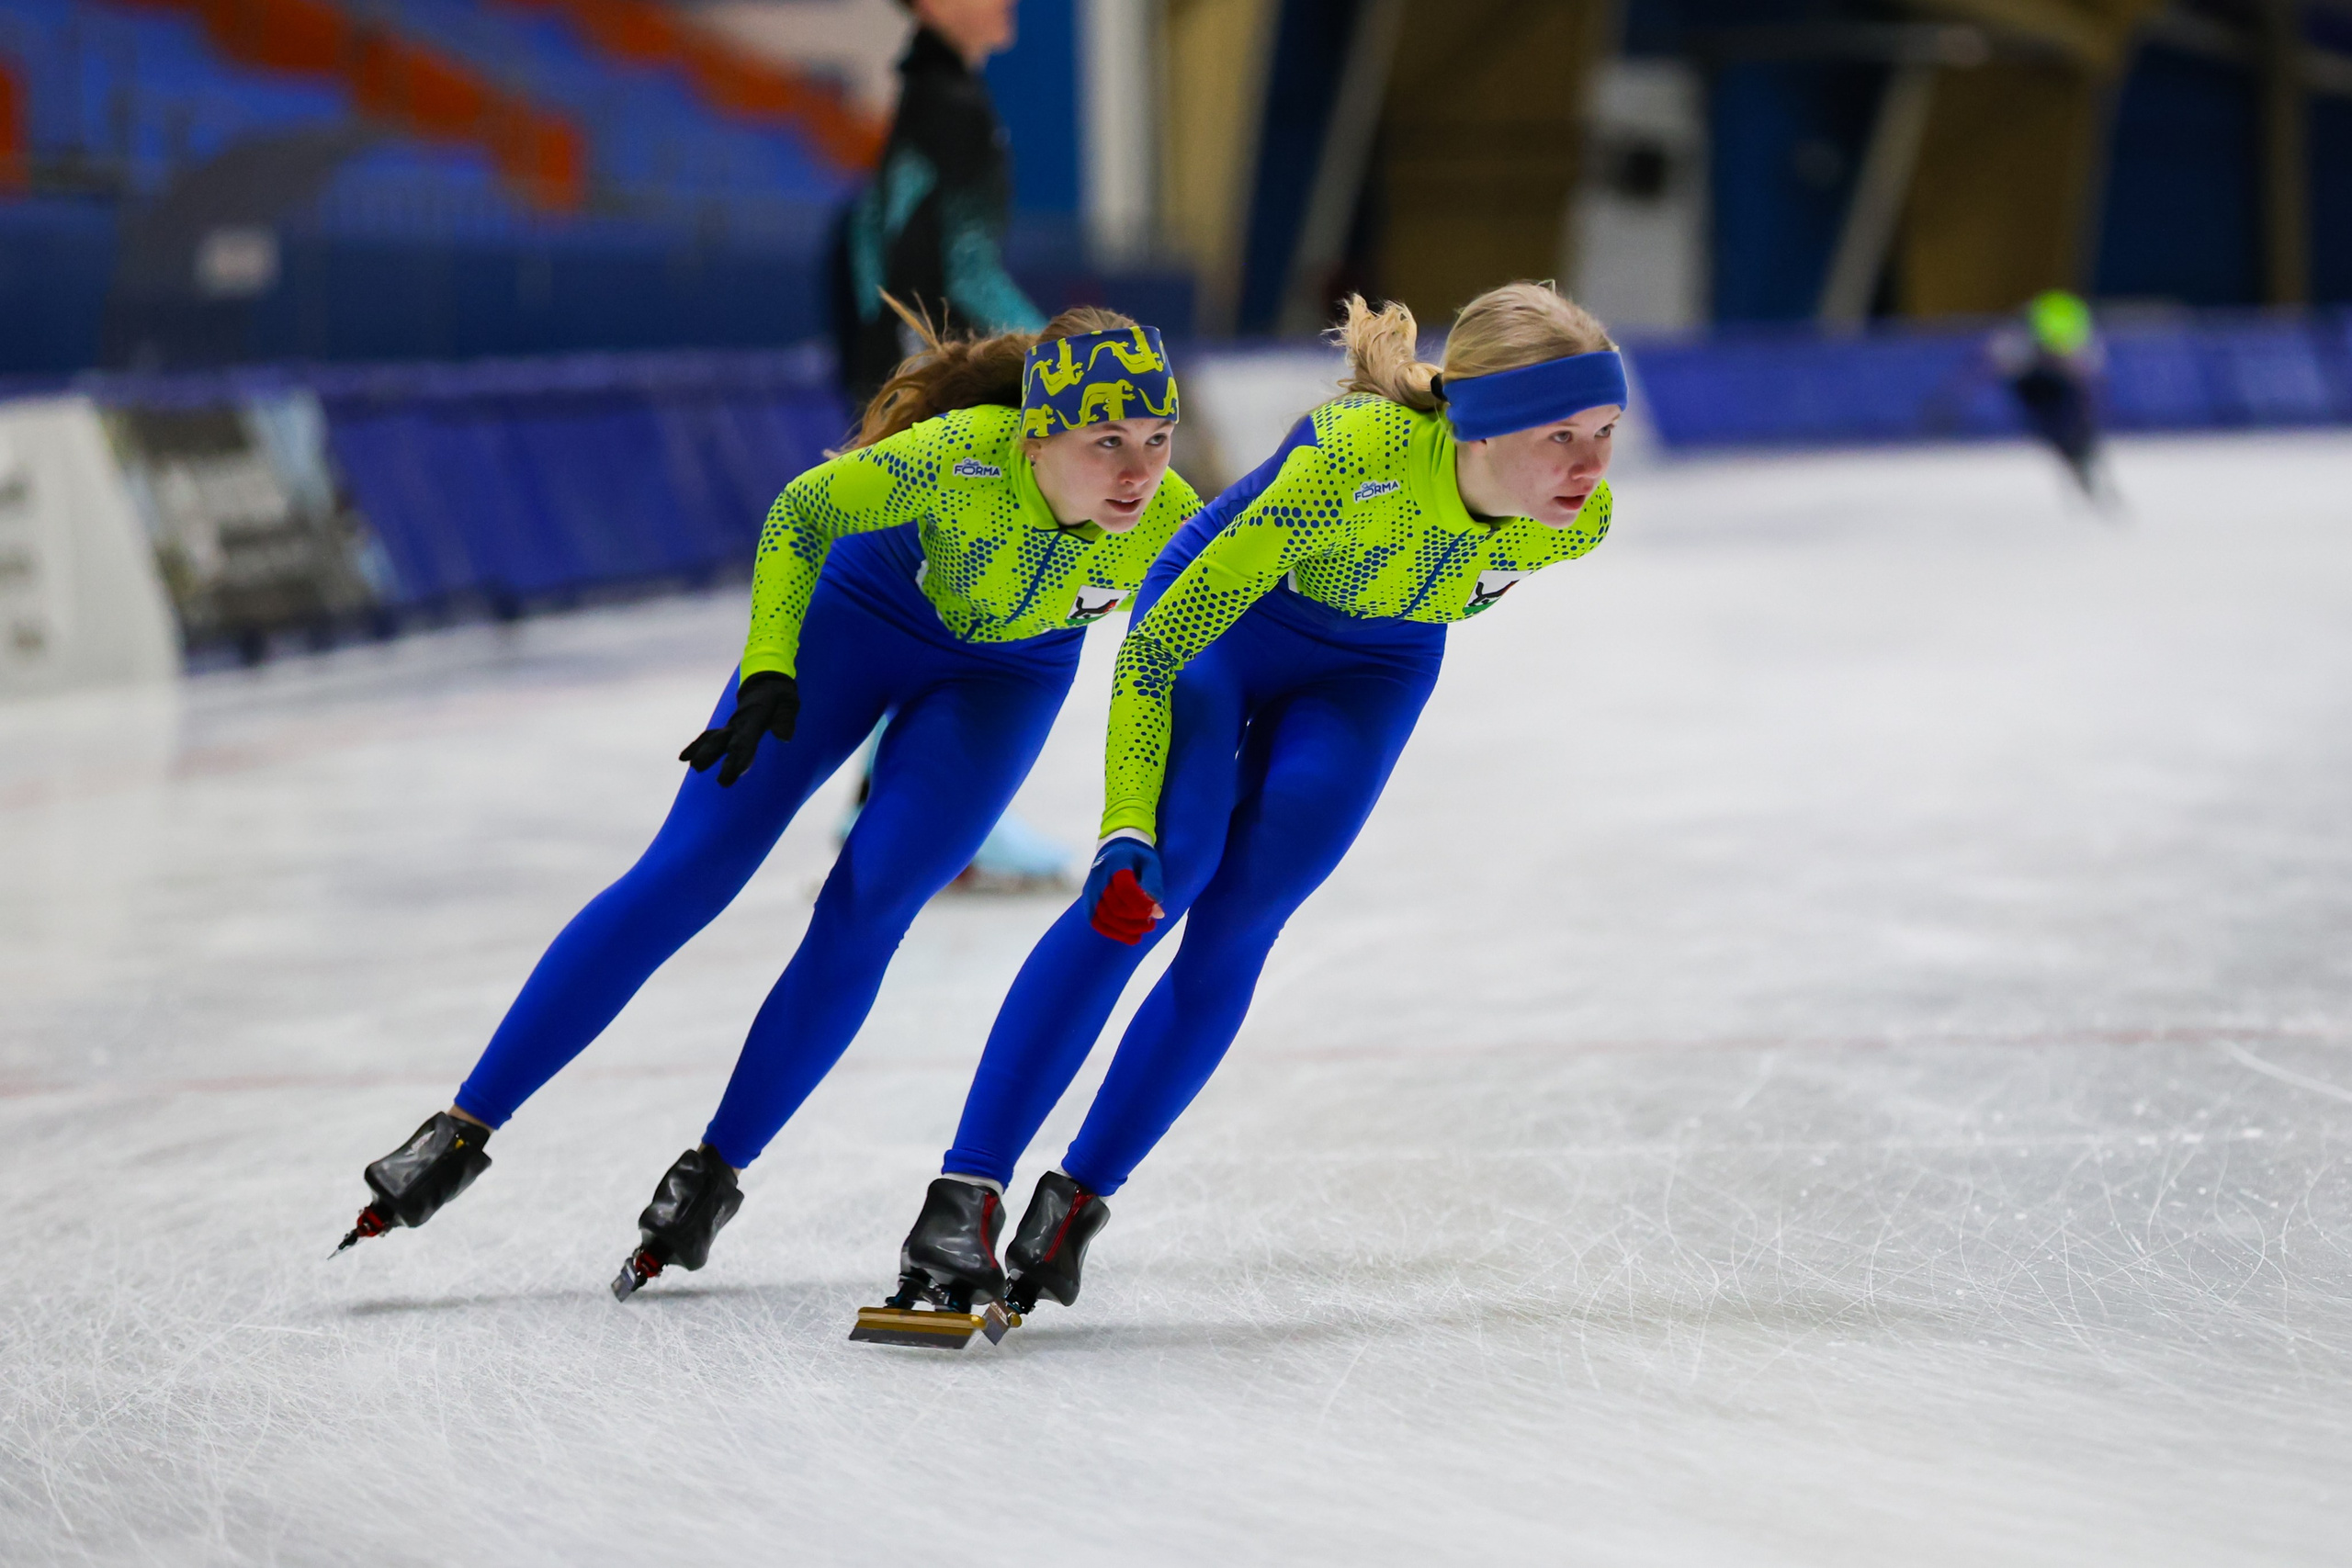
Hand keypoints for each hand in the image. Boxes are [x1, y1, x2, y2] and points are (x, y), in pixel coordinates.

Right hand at [680, 672, 799, 786]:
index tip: (735, 774)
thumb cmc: (779, 694)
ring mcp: (731, 724)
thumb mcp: (788, 703)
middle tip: (714, 778)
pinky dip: (696, 746)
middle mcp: (738, 722)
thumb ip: (785, 720)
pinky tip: (684, 757)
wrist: (765, 679)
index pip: (745, 740)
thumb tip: (784, 738)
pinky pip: (710, 736)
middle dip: (715, 758)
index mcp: (754, 718)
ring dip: (702, 752)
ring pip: (712, 739)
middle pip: (723, 742)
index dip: (739, 757)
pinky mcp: (728, 727)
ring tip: (694, 767)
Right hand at [1085, 837, 1164, 944]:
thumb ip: (1154, 885)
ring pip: (1104, 917)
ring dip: (1126, 929)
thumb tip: (1157, 913)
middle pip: (1114, 907)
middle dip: (1136, 919)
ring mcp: (1090, 889)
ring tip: (1144, 930)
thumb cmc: (1137, 856)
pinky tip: (1132, 936)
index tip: (1155, 912)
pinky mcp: (1088, 901)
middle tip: (1152, 923)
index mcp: (1116, 862)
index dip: (1140, 904)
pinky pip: (1097, 922)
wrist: (1115, 849)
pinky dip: (1114, 933)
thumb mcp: (1151, 863)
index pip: (1125, 888)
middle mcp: (1099, 876)